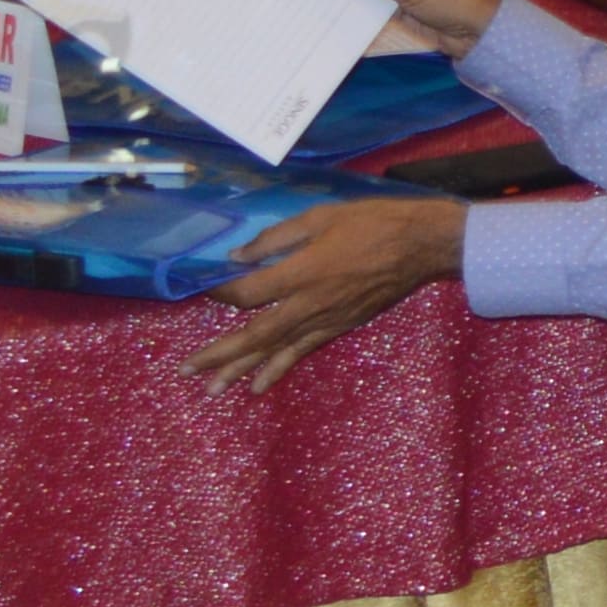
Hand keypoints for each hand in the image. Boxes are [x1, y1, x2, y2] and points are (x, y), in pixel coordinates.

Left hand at [180, 193, 470, 392]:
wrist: (420, 245)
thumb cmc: (372, 223)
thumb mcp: (321, 216)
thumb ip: (277, 238)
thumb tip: (238, 256)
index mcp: (300, 272)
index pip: (247, 292)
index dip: (221, 292)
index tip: (204, 286)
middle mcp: (307, 304)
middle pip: (254, 334)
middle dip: (218, 353)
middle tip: (186, 370)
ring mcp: (324, 320)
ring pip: (275, 350)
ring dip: (241, 370)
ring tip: (212, 390)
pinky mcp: (339, 328)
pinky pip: (302, 352)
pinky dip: (278, 369)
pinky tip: (258, 387)